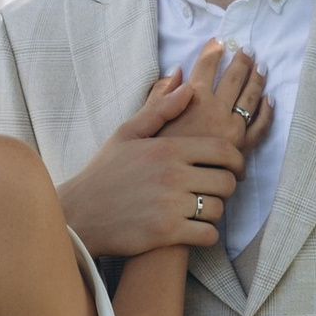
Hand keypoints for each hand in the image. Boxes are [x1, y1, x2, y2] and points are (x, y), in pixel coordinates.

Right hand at [61, 42, 267, 257]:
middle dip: (226, 187)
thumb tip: (186, 81)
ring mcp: (171, 205)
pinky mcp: (167, 233)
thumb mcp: (128, 133)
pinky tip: (195, 230)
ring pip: (218, 209)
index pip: (223, 151)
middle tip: (217, 191)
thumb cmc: (104, 172)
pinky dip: (206, 235)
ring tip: (202, 211)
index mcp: (168, 149)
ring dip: (214, 212)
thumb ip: (160, 108)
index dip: (237, 161)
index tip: (234, 168)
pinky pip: (208, 235)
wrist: (79, 214)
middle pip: (226, 181)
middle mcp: (173, 175)